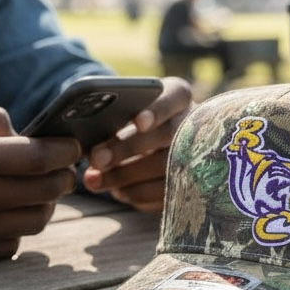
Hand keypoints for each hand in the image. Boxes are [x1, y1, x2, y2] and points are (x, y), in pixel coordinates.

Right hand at [0, 102, 81, 265]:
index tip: (70, 145)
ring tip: (38, 191)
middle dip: (62, 178)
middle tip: (63, 168)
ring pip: (34, 223)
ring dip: (45, 205)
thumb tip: (27, 133)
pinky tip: (7, 213)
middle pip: (43, 193)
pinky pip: (10, 246)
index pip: (35, 157)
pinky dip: (17, 229)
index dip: (63, 150)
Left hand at [81, 76, 192, 212]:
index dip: (159, 110)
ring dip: (126, 176)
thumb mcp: (125, 113)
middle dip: (128, 148)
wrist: (154, 145)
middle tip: (96, 158)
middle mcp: (194, 123)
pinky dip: (137, 193)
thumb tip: (91, 149)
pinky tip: (117, 191)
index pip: (175, 96)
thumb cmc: (132, 122)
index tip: (138, 123)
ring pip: (165, 167)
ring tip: (95, 180)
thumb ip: (112, 121)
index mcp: (178, 97)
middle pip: (167, 135)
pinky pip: (166, 192)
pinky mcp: (192, 184)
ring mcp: (198, 155)